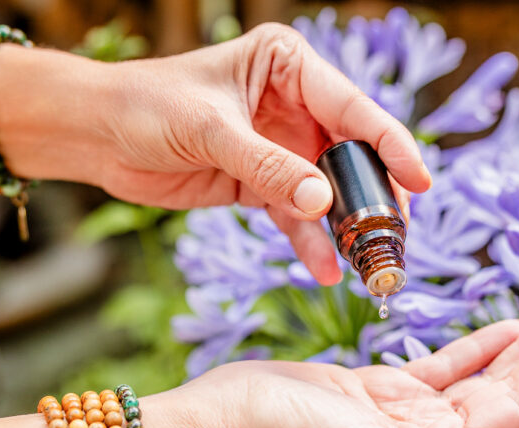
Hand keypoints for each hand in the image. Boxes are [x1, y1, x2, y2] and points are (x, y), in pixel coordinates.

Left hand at [89, 24, 429, 284]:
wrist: (98, 136)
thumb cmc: (147, 107)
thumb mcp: (210, 131)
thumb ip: (267, 166)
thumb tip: (321, 201)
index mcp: (287, 66)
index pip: (351, 107)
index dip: (389, 144)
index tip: (420, 180)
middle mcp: (293, 104)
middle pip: (350, 153)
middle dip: (373, 195)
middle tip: (397, 235)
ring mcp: (281, 147)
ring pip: (329, 191)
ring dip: (348, 227)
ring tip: (372, 263)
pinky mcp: (263, 184)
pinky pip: (298, 217)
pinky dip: (312, 244)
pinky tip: (327, 270)